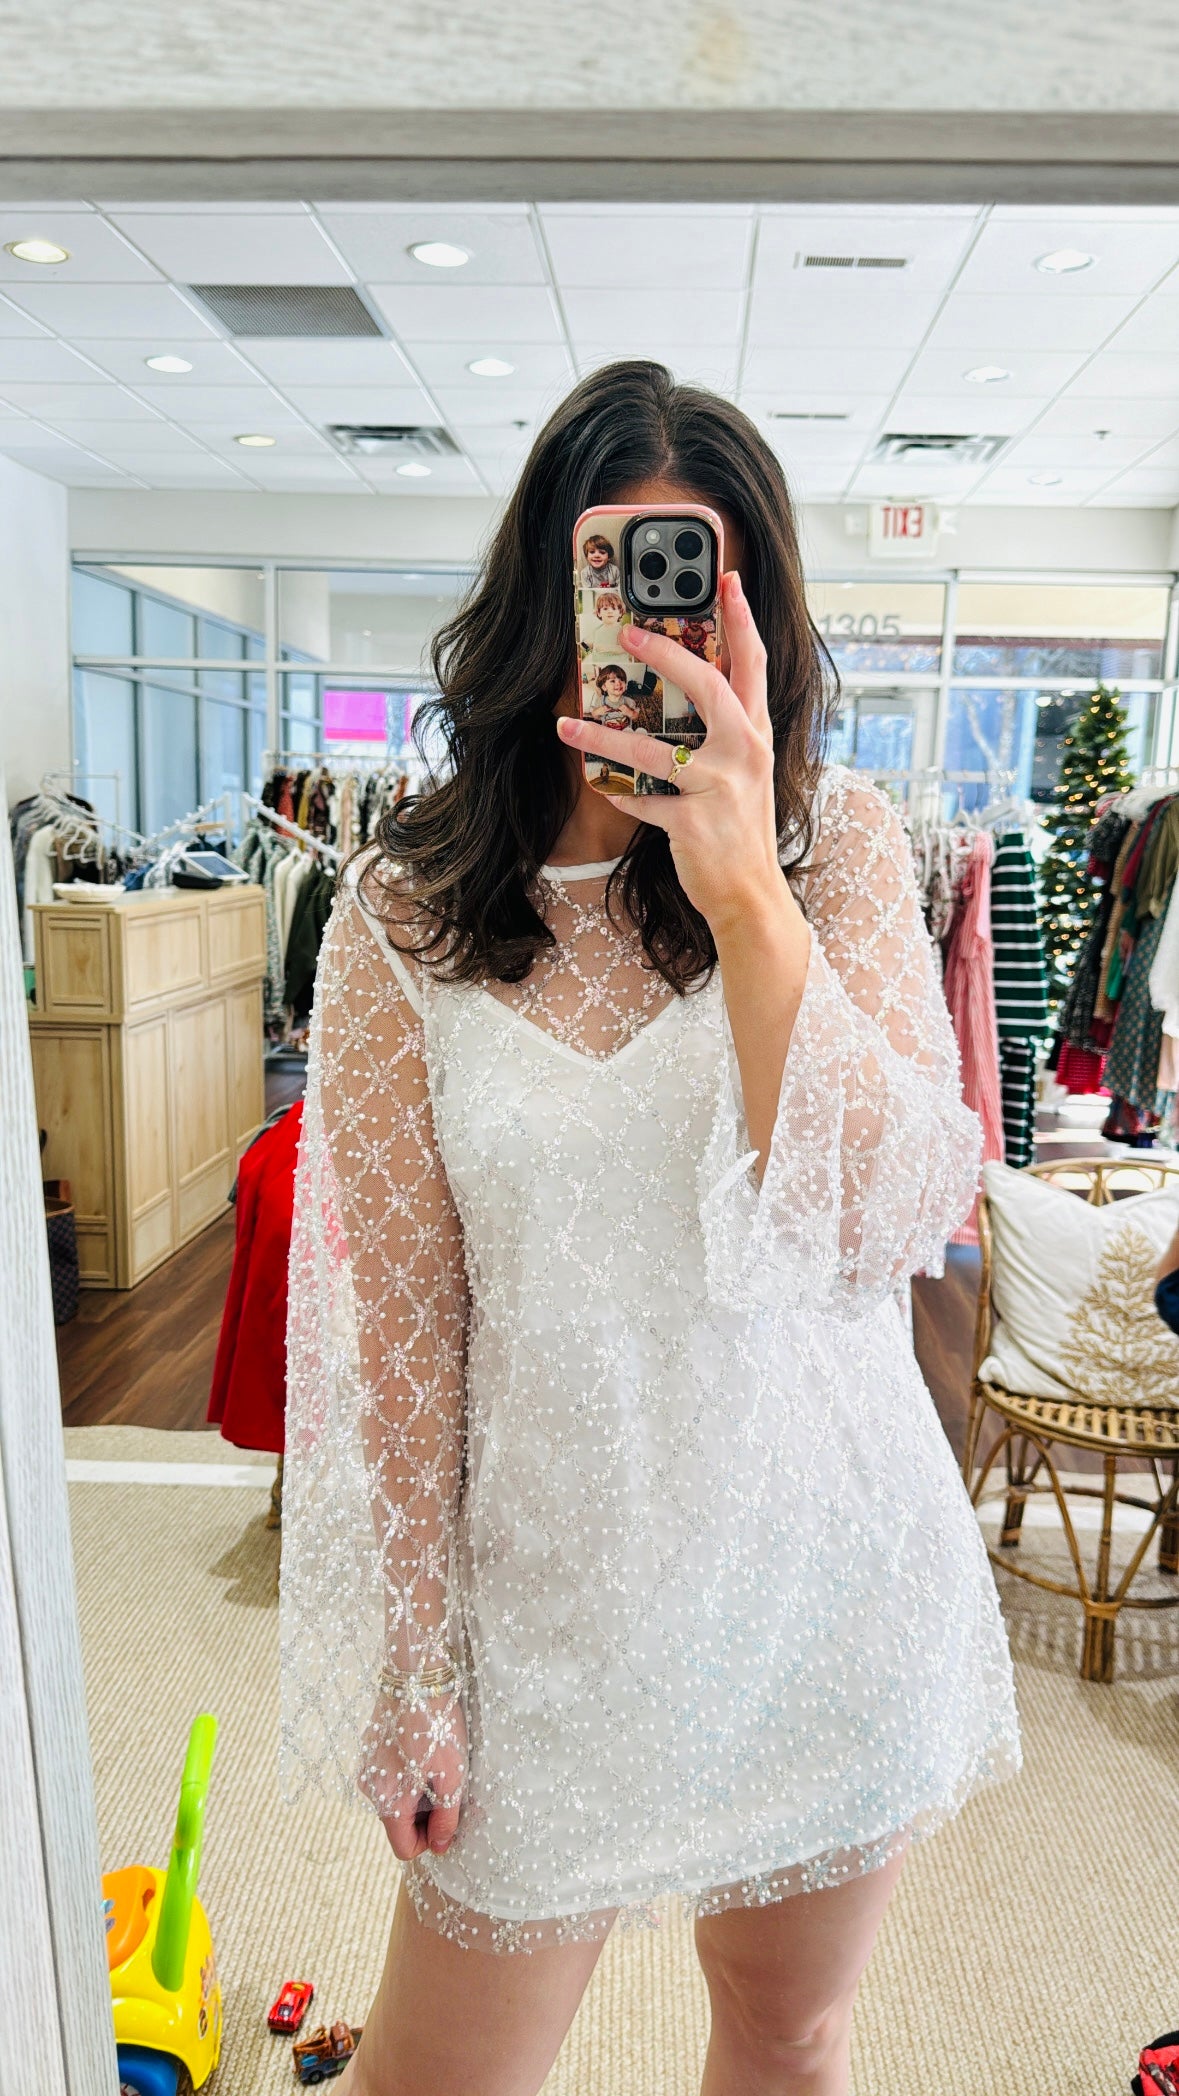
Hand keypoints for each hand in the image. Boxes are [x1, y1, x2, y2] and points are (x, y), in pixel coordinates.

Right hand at [358, 1687, 467, 1861]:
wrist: (414, 1677)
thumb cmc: (437, 1727)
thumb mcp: (452, 1777)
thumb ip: (446, 1818)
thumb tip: (440, 1846)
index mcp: (388, 1801)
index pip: (404, 1848)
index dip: (429, 1841)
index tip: (447, 1819)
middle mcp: (370, 1789)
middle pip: (398, 1823)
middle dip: (424, 1814)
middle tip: (447, 1785)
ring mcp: (366, 1767)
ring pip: (394, 1798)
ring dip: (416, 1792)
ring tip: (436, 1764)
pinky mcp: (369, 1749)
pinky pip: (388, 1776)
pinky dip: (406, 1773)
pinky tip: (423, 1749)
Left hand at [556, 570, 789, 933]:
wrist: (751, 895)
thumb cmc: (740, 829)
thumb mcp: (744, 772)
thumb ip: (724, 731)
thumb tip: (679, 695)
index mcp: (756, 734)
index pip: (752, 664)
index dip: (741, 619)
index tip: (726, 579)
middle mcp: (745, 754)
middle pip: (708, 686)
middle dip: (666, 653)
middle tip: (628, 631)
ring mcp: (721, 789)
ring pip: (656, 749)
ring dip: (604, 735)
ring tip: (567, 722)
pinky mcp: (694, 824)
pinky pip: (642, 800)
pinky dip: (617, 793)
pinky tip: (600, 785)